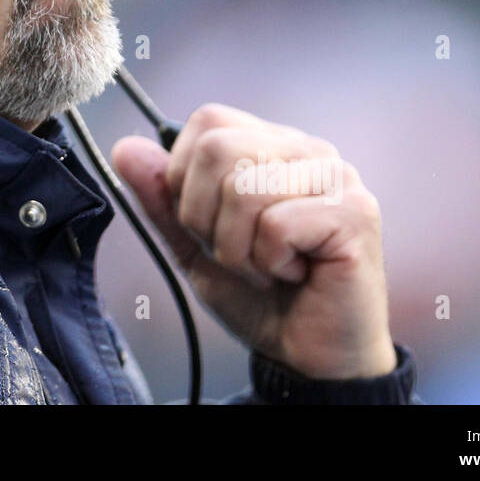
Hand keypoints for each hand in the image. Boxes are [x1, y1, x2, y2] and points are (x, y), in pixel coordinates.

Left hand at [111, 103, 396, 379]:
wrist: (310, 359)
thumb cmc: (260, 298)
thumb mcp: (194, 246)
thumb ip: (161, 198)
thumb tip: (124, 147)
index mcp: (270, 144)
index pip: (207, 121)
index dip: (186, 176)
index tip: (208, 223)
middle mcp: (306, 148)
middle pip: (216, 148)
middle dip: (204, 217)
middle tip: (238, 253)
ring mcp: (335, 176)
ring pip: (243, 187)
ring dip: (237, 247)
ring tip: (267, 267)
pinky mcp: (355, 212)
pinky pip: (275, 224)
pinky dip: (269, 262)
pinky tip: (295, 273)